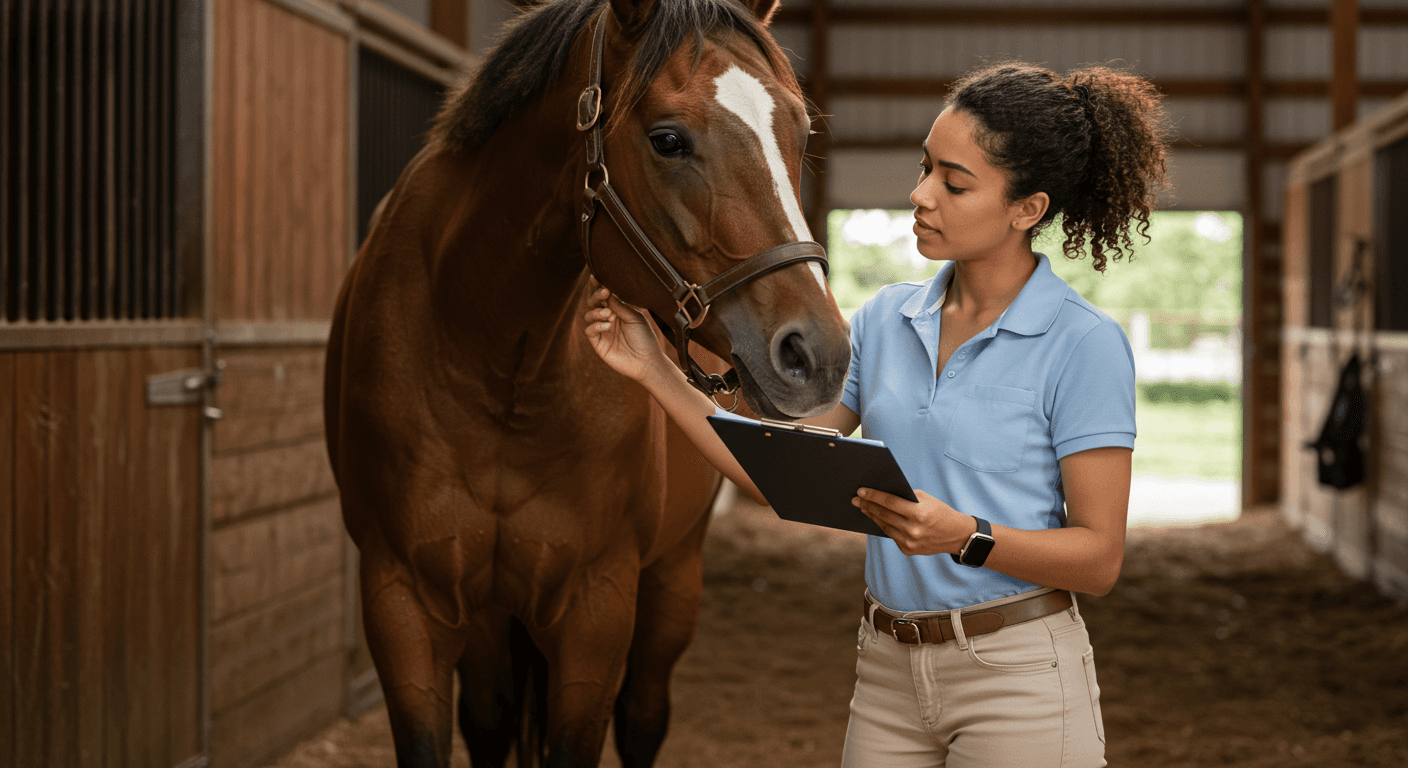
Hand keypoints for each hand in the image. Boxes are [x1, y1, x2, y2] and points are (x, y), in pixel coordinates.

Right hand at [583, 277, 669, 381]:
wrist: (648, 362)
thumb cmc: (645, 338)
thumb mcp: (635, 317)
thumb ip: (620, 305)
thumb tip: (606, 290)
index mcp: (617, 310)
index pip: (604, 295)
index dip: (598, 286)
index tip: (597, 276)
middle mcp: (607, 318)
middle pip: (593, 302)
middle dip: (595, 294)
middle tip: (603, 291)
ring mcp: (601, 330)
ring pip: (588, 315)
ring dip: (597, 311)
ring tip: (608, 313)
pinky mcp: (598, 343)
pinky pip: (589, 330)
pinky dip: (596, 325)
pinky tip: (607, 325)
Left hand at [852, 488, 971, 556]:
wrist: (956, 535)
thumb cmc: (940, 512)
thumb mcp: (927, 499)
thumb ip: (906, 497)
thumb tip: (883, 493)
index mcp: (919, 514)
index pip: (890, 502)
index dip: (874, 496)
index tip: (861, 491)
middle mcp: (913, 530)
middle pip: (884, 515)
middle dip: (868, 506)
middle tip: (856, 499)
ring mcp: (910, 542)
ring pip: (884, 526)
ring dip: (872, 516)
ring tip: (864, 508)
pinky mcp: (908, 550)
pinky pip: (891, 535)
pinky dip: (884, 526)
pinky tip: (876, 518)